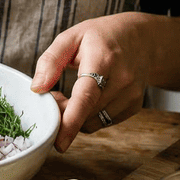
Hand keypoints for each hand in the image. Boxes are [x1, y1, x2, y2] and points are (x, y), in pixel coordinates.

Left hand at [29, 12, 153, 152]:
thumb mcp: (71, 37)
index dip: (71, 121)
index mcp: (103, 60)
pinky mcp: (134, 107)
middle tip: (56, 95)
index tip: (59, 143)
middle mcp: (122, 80)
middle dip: (63, 111)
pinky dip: (89, 117)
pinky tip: (89, 99)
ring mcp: (131, 96)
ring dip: (76, 116)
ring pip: (93, 122)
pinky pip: (103, 122)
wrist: (142, 39)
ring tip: (73, 93)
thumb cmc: (101, 36)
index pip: (86, 96)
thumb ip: (50, 60)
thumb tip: (36, 88)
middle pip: (86, 113)